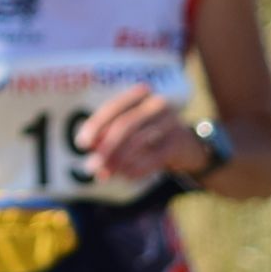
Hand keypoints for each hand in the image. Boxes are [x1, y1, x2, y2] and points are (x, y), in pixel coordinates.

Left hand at [78, 85, 198, 181]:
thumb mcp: (129, 129)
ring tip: (105, 174)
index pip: (113, 108)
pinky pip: (154, 157)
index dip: (95, 126)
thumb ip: (108, 134)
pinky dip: (136, 169)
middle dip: (105, 148)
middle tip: (91, 167)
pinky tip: (124, 176)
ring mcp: (171, 122)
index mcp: (140, 95)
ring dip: (117, 161)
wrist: (188, 146)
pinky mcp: (179, 143)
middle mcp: (157, 104)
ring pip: (138, 141)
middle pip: (125, 125)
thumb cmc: (149, 134)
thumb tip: (90, 148)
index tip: (82, 144)